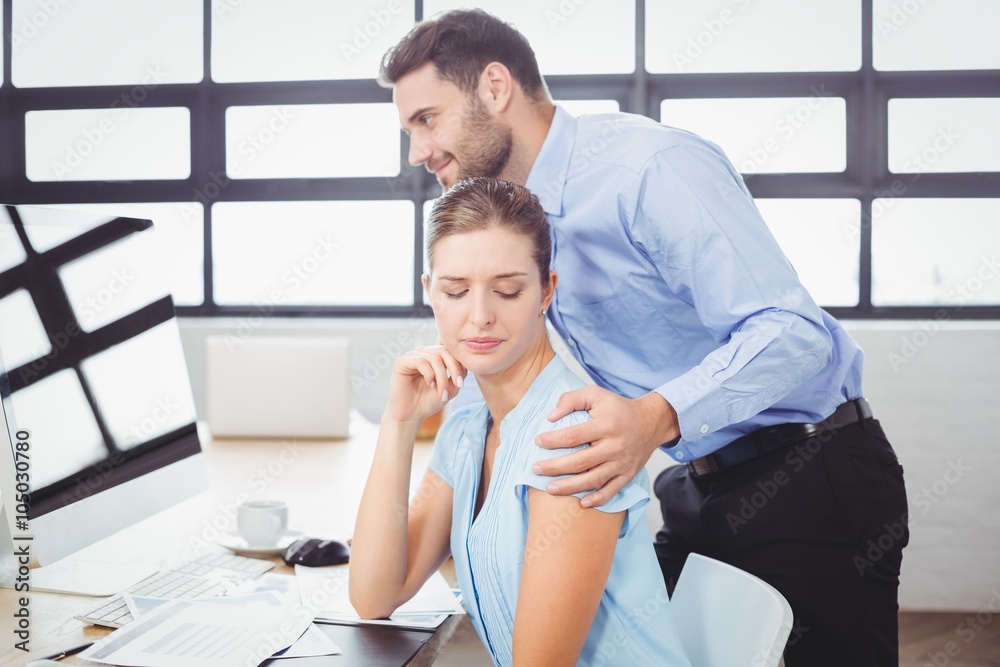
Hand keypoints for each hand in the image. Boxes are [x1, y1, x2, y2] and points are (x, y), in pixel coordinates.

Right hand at [384, 345, 466, 425]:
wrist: (411, 415)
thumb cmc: (429, 401)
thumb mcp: (450, 388)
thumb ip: (459, 374)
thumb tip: (466, 362)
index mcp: (434, 356)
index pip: (450, 351)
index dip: (459, 364)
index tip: (461, 383)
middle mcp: (423, 353)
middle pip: (444, 351)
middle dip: (454, 369)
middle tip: (457, 385)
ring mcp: (412, 356)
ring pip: (434, 358)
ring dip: (441, 377)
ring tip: (441, 392)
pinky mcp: (402, 362)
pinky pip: (421, 361)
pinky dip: (429, 375)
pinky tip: (430, 385)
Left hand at [533, 387, 679, 506]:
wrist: (652, 421)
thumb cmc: (619, 408)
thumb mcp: (596, 394)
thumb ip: (572, 399)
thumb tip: (551, 416)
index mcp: (606, 425)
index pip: (573, 435)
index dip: (553, 440)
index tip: (538, 442)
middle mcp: (615, 446)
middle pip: (580, 462)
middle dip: (555, 467)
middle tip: (536, 469)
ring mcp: (622, 462)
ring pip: (593, 479)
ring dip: (570, 487)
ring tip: (550, 489)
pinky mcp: (628, 474)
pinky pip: (612, 490)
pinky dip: (598, 499)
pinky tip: (581, 503)